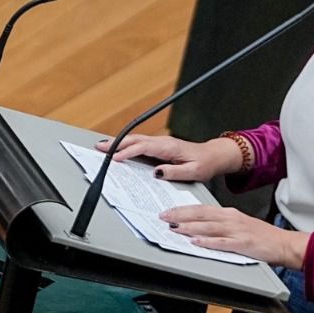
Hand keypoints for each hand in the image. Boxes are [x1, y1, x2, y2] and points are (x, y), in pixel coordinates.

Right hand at [93, 134, 243, 181]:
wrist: (213, 156)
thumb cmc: (205, 164)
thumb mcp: (194, 172)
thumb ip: (175, 173)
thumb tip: (156, 172)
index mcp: (169, 147)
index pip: (144, 148)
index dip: (128, 152)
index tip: (115, 158)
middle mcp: (163, 142)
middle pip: (135, 140)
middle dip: (116, 143)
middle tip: (100, 147)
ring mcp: (160, 143)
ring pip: (136, 140)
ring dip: (118, 142)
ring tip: (102, 146)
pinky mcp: (159, 146)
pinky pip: (140, 143)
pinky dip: (126, 144)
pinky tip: (118, 148)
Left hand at [160, 205, 309, 268]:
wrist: (283, 243)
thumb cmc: (261, 236)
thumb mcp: (238, 224)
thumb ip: (220, 225)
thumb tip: (198, 227)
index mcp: (229, 213)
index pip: (201, 208)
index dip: (183, 209)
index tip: (168, 210)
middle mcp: (231, 218)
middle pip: (201, 215)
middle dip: (180, 215)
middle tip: (164, 217)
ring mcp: (237, 231)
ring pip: (208, 227)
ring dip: (189, 227)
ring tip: (174, 228)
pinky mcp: (243, 244)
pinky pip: (222, 242)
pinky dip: (208, 242)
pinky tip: (197, 242)